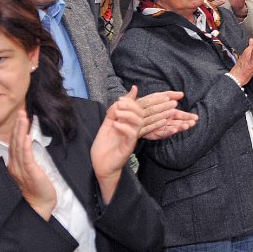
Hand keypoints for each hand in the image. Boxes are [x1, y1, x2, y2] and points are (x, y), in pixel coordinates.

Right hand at [7, 111, 55, 219]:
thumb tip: (28, 144)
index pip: (14, 143)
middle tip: (20, 111)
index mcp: (14, 164)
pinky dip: (25, 145)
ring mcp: (21, 169)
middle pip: (14, 142)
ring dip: (21, 131)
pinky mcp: (29, 172)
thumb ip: (27, 159)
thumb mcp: (30, 170)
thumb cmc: (37, 187)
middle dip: (17, 126)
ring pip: (19, 146)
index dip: (17, 129)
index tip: (20, 116)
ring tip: (23, 118)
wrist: (39, 204)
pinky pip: (26, 157)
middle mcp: (14, 165)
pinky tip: (26, 135)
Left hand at [91, 86, 145, 202]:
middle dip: (147, 104)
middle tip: (121, 100)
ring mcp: (133, 137)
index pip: (146, 107)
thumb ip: (118, 107)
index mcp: (133, 121)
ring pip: (138, 121)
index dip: (151, 98)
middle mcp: (136, 128)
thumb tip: (130, 91)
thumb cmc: (105, 144)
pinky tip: (115, 124)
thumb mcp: (109, 121)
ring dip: (128, 113)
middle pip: (148, 112)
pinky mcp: (129, 145)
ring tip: (116, 112)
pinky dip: (123, 127)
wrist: (100, 164)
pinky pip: (131, 134)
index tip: (137, 87)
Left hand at [137, 90, 194, 139]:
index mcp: (168, 114)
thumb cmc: (145, 104)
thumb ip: (169, 95)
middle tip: (193, 123)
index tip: (196, 118)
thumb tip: (182, 94)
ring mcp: (161, 128)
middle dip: (186, 123)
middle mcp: (166, 122)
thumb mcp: (157, 96)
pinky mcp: (155, 133)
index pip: (181, 115)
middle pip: (179, 123)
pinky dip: (170, 131)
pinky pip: (163, 132)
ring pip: (173, 128)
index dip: (188, 117)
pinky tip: (175, 129)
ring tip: (187, 126)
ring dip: (180, 127)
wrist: (131, 113)